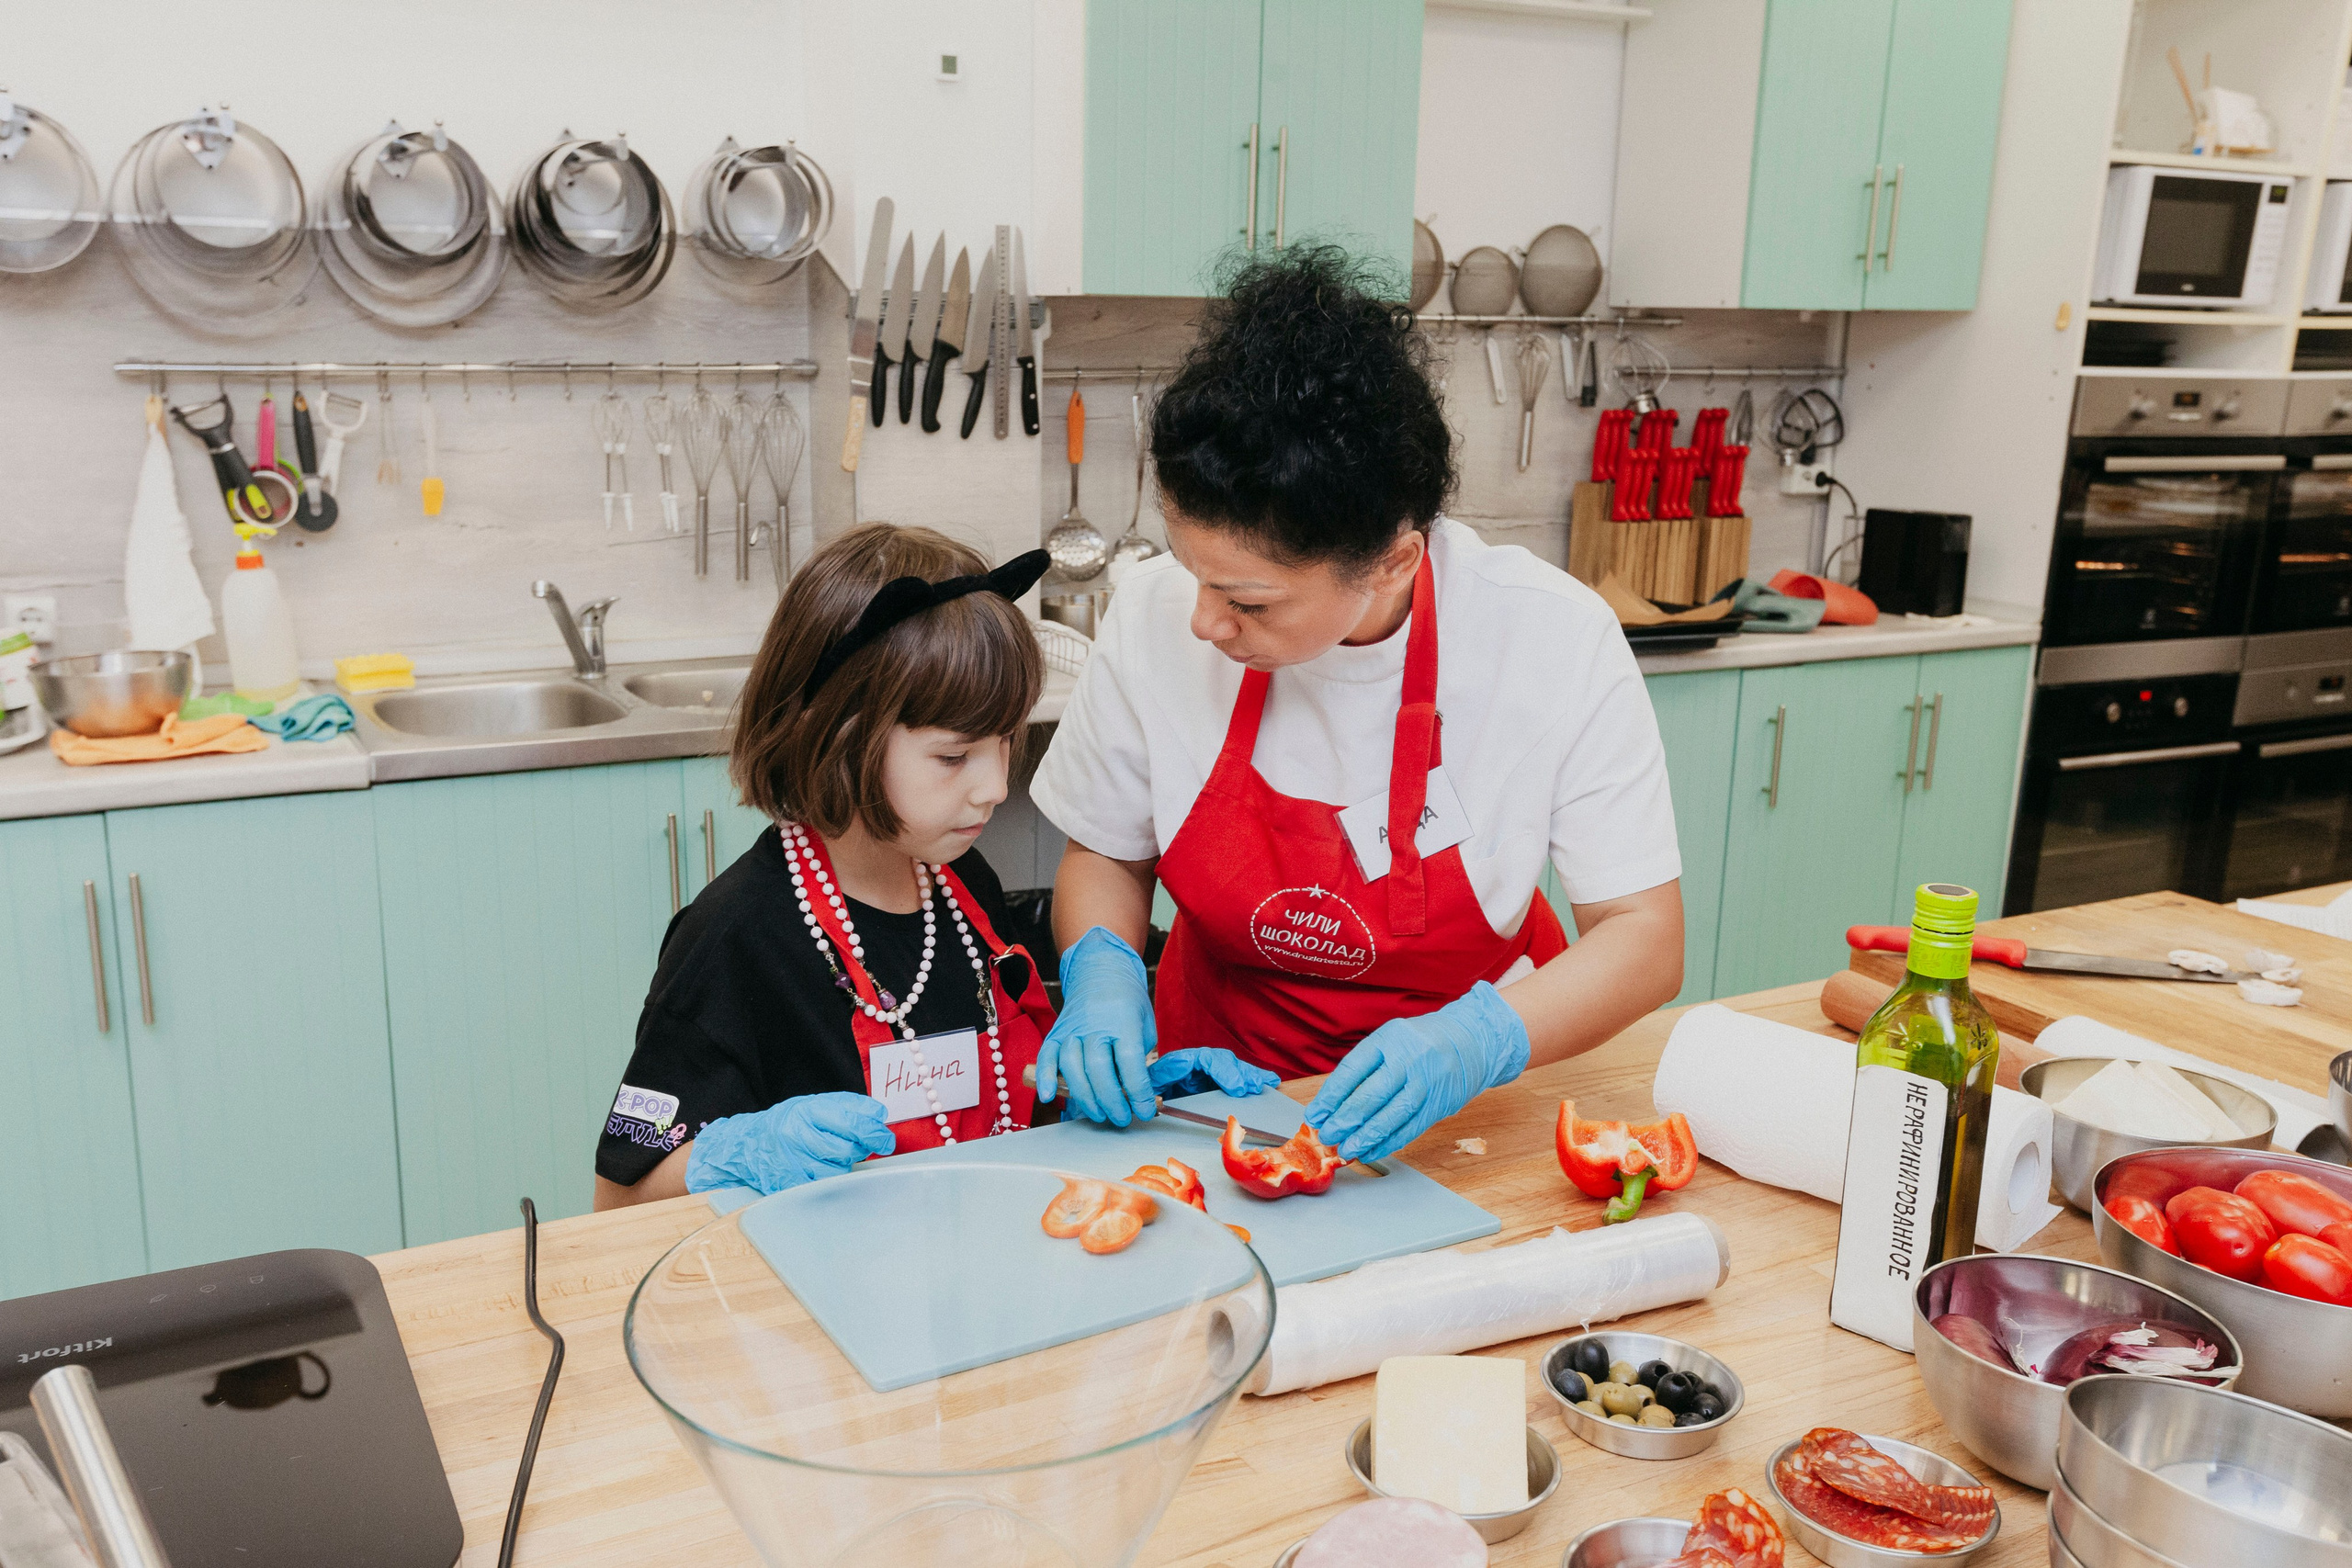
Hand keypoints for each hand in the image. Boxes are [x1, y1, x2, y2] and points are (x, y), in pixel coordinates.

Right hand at [685, 1092, 895, 1194]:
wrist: (746, 1146)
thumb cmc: (785, 1124)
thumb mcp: (813, 1104)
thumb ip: (848, 1106)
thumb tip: (879, 1116)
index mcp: (806, 1111)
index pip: (852, 1122)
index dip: (875, 1132)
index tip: (886, 1138)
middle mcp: (798, 1136)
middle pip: (848, 1148)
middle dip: (862, 1148)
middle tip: (862, 1145)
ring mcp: (793, 1162)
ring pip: (839, 1170)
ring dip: (845, 1164)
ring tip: (833, 1154)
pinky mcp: (790, 1185)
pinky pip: (824, 1186)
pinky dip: (830, 1179)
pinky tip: (822, 1168)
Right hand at [1037, 926, 1156, 1125]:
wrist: (1101, 972)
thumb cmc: (1128, 1003)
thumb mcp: (1145, 1027)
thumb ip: (1141, 1059)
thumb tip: (1137, 1097)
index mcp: (1124, 1023)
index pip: (1130, 1063)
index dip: (1138, 1093)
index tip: (1146, 1110)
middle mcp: (1095, 1026)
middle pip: (1098, 1069)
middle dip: (1111, 1101)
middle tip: (1121, 1118)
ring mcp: (1072, 1029)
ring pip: (1071, 1067)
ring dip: (1084, 1097)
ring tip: (1098, 1114)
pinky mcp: (1055, 1033)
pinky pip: (1046, 1057)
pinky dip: (1045, 1078)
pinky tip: (1049, 1096)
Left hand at [1149, 1048, 1279, 1099]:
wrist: (1147, 1087)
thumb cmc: (1150, 1086)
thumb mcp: (1150, 1084)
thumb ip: (1154, 1083)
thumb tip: (1159, 1088)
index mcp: (1180, 1060)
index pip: (1205, 1059)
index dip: (1224, 1072)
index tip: (1236, 1088)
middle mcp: (1197, 1062)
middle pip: (1223, 1061)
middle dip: (1240, 1074)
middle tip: (1253, 1088)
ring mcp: (1208, 1070)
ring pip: (1233, 1067)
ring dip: (1250, 1076)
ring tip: (1265, 1084)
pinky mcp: (1216, 1081)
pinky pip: (1238, 1077)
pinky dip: (1254, 1078)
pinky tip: (1270, 1082)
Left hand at [1303, 982, 1529, 1162]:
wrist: (1471, 1040)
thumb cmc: (1421, 1042)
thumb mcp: (1391, 1040)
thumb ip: (1365, 1068)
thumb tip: (1333, 1105)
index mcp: (1389, 1038)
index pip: (1353, 1070)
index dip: (1331, 1096)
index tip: (1315, 1115)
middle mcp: (1409, 1059)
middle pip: (1371, 1095)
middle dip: (1345, 1120)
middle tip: (1327, 1136)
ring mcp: (1427, 1082)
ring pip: (1392, 1115)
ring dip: (1366, 1137)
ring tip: (1347, 1150)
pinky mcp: (1440, 1103)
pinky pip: (1412, 1127)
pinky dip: (1390, 1142)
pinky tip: (1373, 1150)